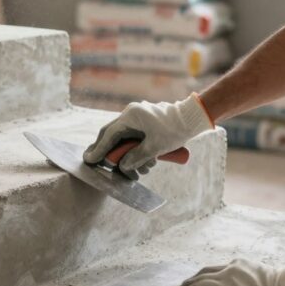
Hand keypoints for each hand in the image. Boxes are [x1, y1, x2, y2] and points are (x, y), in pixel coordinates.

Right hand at [83, 93, 212, 176]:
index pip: (109, 135)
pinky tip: (147, 163)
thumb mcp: (155, 147)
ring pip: (124, 139)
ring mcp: (138, 117)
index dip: (99, 149)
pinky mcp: (145, 122)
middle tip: (103, 166)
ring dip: (129, 156)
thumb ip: (136, 158)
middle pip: (113, 135)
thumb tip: (122, 166)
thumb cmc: (175, 130)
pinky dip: (136, 151)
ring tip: (140, 171)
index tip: (90, 160)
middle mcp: (131, 114)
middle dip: (111, 153)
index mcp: (131, 116)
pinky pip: (134, 137)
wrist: (193, 118)